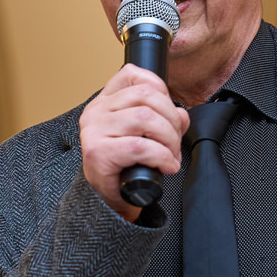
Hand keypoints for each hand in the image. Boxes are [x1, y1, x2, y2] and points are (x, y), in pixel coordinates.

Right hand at [79, 64, 189, 221]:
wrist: (109, 201)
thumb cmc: (125, 167)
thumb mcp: (145, 136)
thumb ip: (164, 119)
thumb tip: (182, 115)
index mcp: (104, 102)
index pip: (132, 74)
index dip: (159, 89)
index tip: (167, 112)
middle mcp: (95, 112)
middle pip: (146, 95)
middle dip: (171, 119)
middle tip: (175, 143)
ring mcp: (94, 131)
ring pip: (146, 118)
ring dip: (169, 139)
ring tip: (170, 156)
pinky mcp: (98, 153)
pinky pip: (140, 146)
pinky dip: (162, 156)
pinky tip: (166, 166)